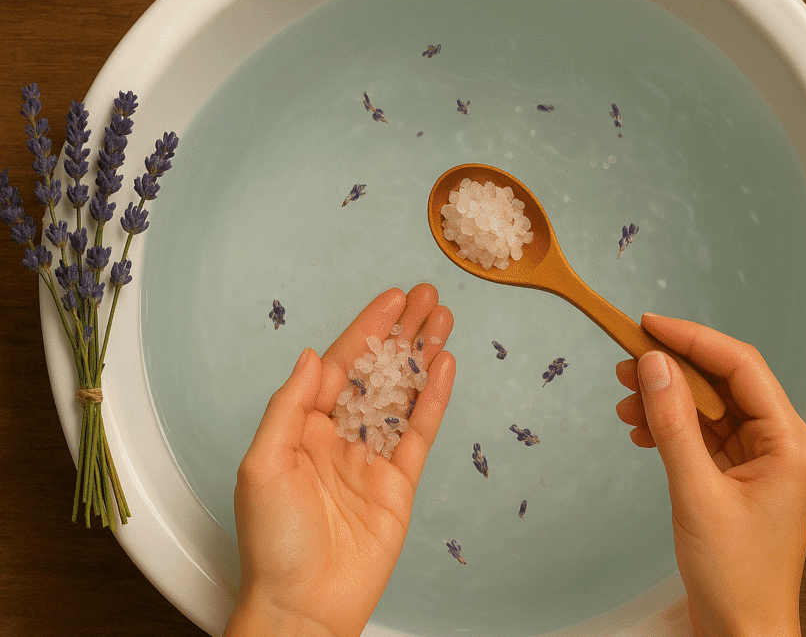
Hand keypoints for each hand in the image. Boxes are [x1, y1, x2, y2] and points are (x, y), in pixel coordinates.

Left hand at [224, 284, 454, 636]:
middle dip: (402, 334)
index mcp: (302, 429)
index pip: (341, 367)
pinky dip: (434, 399)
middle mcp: (339, 437)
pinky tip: (445, 367)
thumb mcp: (264, 464)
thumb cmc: (273, 543)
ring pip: (403, 396)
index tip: (392, 301)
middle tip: (428, 298)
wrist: (304, 604)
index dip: (367, 331)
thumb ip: (290, 405)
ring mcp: (372, 459)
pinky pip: (420, 432)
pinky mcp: (400, 484)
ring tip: (444, 321)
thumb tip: (314, 357)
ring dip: (423, 357)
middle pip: (378, 373)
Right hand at [615, 313, 805, 636]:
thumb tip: (655, 366)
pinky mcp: (737, 478)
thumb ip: (673, 425)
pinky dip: (670, 427)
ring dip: (667, 399)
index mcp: (790, 443)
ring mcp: (759, 462)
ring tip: (625, 396)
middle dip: (673, 369)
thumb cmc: (738, 579)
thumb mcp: (697, 494)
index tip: (651, 325)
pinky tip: (641, 427)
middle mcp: (781, 445)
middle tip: (627, 359)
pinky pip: (702, 435)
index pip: (741, 367)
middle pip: (724, 383)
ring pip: (709, 408)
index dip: (693, 339)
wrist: (742, 632)